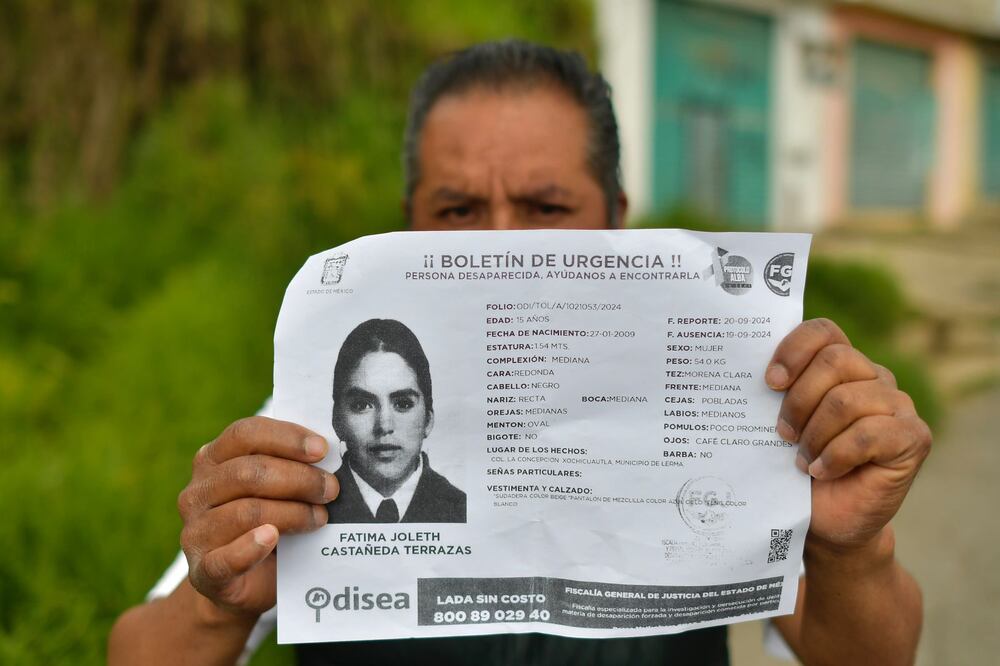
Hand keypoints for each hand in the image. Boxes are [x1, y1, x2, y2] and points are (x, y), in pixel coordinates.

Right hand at [177, 417, 338, 616]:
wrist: (247, 583)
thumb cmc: (270, 522)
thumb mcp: (276, 489)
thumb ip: (291, 467)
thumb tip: (329, 457)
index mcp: (213, 459)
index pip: (245, 434)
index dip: (286, 437)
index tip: (322, 449)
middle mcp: (198, 492)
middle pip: (248, 472)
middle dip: (299, 478)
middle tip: (331, 489)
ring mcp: (195, 532)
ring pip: (246, 512)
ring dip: (293, 513)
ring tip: (320, 517)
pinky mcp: (202, 571)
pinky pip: (224, 559)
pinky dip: (250, 548)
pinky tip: (271, 539)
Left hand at [766, 319, 930, 549]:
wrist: (827, 521)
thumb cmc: (799, 469)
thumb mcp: (782, 426)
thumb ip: (777, 396)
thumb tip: (748, 375)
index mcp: (841, 366)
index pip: (823, 332)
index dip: (795, 349)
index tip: (770, 382)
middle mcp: (873, 378)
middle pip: (834, 361)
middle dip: (798, 400)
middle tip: (782, 434)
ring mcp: (898, 406)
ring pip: (846, 399)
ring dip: (815, 434)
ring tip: (802, 459)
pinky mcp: (914, 437)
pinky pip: (868, 434)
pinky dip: (836, 456)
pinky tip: (821, 471)